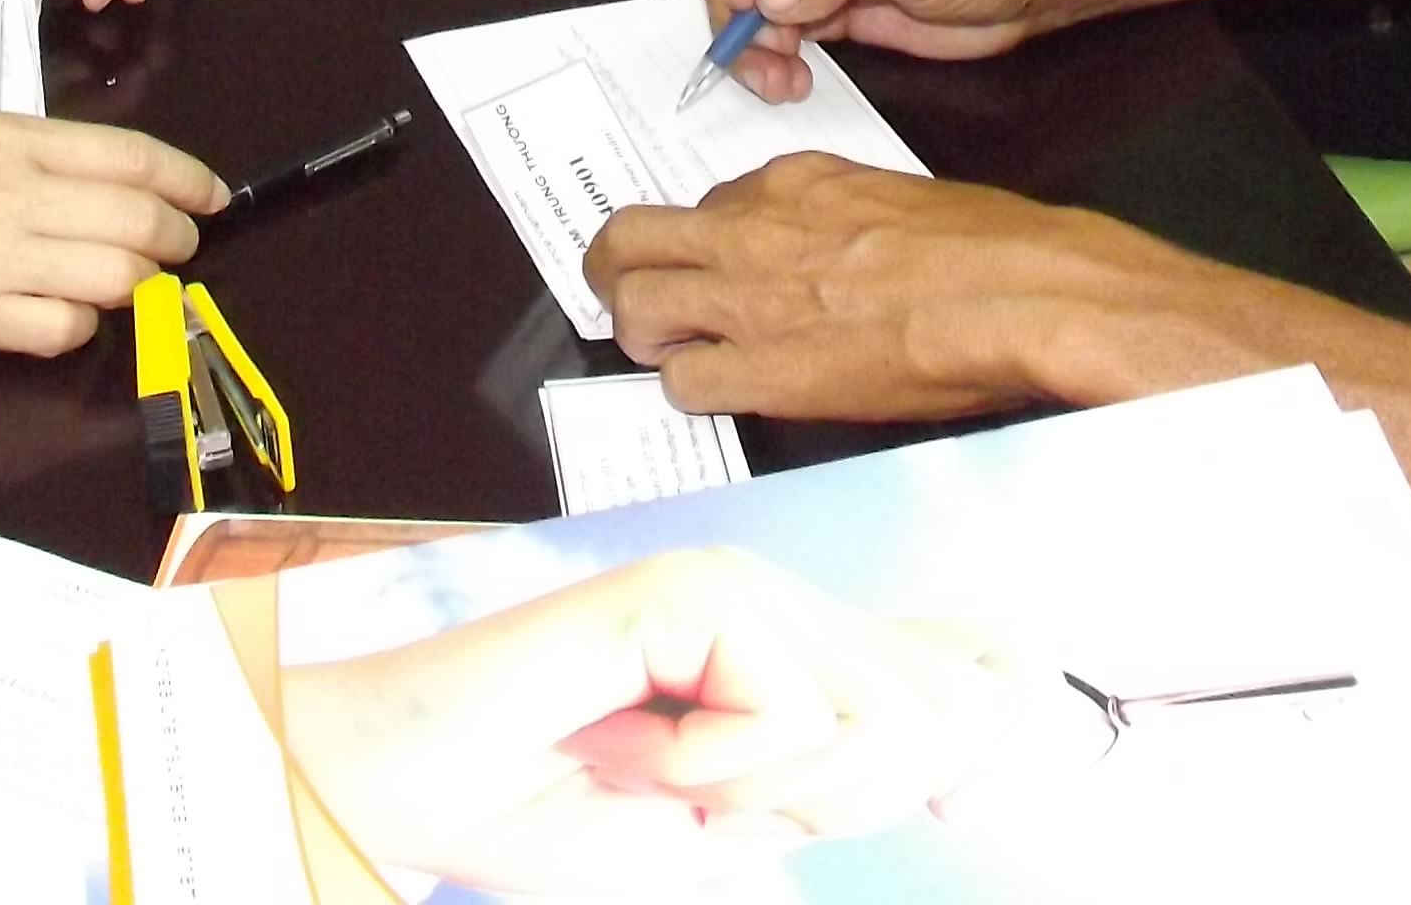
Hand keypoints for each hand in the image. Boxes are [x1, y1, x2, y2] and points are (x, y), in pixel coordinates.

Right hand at [0, 115, 224, 354]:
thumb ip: (33, 155)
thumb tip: (115, 181)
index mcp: (8, 138)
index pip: (131, 156)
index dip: (187, 179)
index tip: (212, 196)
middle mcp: (8, 193)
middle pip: (137, 219)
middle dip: (177, 239)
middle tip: (180, 248)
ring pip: (114, 276)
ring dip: (138, 285)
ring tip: (131, 284)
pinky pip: (62, 328)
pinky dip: (82, 326)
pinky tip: (67, 316)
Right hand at [279, 546, 1080, 894]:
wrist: (405, 784)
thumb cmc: (535, 801)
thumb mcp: (728, 824)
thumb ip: (831, 786)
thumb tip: (970, 754)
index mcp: (792, 651)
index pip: (971, 653)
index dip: (1005, 715)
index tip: (973, 791)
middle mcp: (776, 603)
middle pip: (949, 708)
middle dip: (849, 798)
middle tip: (718, 801)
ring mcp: (734, 586)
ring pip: (878, 727)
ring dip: (769, 795)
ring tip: (668, 779)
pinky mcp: (692, 591)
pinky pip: (788, 720)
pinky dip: (709, 774)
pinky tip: (633, 748)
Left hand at [590, 154, 1251, 420]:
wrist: (1022, 295)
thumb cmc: (989, 247)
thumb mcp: (895, 196)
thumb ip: (835, 214)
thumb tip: (823, 247)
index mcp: (793, 181)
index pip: (706, 201)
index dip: (702, 240)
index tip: (710, 261)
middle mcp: (755, 229)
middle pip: (630, 236)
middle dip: (615, 269)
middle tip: (624, 294)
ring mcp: (752, 300)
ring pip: (634, 305)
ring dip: (641, 332)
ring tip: (663, 351)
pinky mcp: (766, 372)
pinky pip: (684, 383)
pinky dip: (691, 390)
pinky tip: (721, 392)